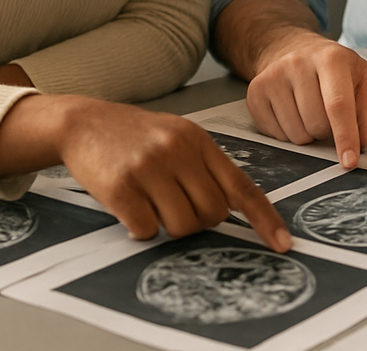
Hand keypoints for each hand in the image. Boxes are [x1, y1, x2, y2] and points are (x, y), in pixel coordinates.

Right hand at [47, 97, 290, 248]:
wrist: (84, 122)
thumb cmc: (135, 136)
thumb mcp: (178, 137)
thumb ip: (204, 167)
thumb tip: (228, 210)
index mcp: (199, 141)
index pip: (241, 186)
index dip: (265, 218)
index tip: (283, 243)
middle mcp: (178, 151)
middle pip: (212, 214)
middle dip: (197, 221)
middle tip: (173, 206)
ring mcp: (150, 167)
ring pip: (181, 226)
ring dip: (167, 227)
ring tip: (151, 204)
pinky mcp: (121, 185)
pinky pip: (146, 229)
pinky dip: (139, 228)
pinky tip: (129, 207)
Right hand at [247, 31, 366, 168]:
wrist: (294, 50)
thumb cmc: (334, 70)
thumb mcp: (361, 79)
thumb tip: (364, 139)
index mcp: (331, 58)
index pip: (338, 105)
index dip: (345, 137)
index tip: (350, 161)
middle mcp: (298, 63)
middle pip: (316, 124)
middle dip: (327, 132)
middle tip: (328, 116)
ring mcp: (273, 77)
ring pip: (296, 134)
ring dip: (308, 134)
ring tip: (310, 112)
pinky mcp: (255, 91)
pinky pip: (275, 135)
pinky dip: (288, 134)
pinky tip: (293, 113)